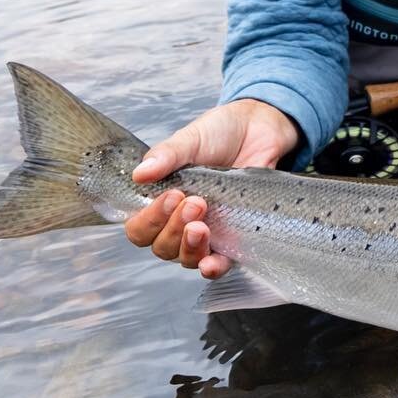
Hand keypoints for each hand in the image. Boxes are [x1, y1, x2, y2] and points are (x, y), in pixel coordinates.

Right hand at [124, 99, 298, 277]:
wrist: (257, 129)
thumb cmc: (218, 134)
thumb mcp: (189, 139)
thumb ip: (166, 156)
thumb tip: (139, 174)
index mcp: (160, 201)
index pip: (140, 228)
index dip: (149, 221)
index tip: (171, 196)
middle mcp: (179, 222)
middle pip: (162, 247)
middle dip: (174, 229)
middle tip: (195, 202)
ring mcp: (207, 232)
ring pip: (186, 259)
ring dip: (190, 247)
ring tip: (203, 224)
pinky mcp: (233, 238)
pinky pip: (218, 264)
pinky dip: (212, 268)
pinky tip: (210, 263)